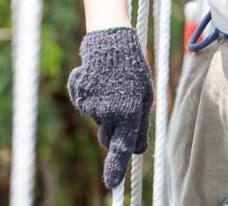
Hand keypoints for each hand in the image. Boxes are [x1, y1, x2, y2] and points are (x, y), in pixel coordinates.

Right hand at [67, 27, 153, 188]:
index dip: (117, 167)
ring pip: (98, 122)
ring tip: (112, 87)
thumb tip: (136, 150)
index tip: (112, 183)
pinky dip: (91, 99)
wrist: (112, 44)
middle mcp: (112, 112)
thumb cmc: (133, 71)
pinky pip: (86, 107)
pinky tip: (99, 82)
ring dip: (104, 111)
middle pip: (108, 140)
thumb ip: (140, 124)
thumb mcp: (146, 97)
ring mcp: (94, 105)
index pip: (124, 149)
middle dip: (113, 133)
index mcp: (132, 114)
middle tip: (118, 108)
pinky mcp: (81, 97)